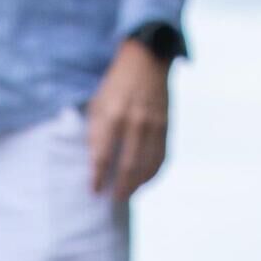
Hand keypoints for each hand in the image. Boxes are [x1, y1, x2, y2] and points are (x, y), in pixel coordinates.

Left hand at [86, 37, 171, 199]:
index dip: (97, 177)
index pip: (103, 156)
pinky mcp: (166, 127)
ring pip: (146, 165)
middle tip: (113, 199)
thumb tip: (95, 165)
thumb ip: (96, 132)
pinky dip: (153, 174)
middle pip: (127, 165)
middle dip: (120, 187)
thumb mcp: (97, 103)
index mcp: (112, 115)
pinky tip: (144, 182)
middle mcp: (134, 123)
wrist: (146, 61)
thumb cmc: (115, 86)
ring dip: (137, 184)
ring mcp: (153, 126)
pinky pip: (162, 158)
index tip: (94, 191)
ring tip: (127, 195)